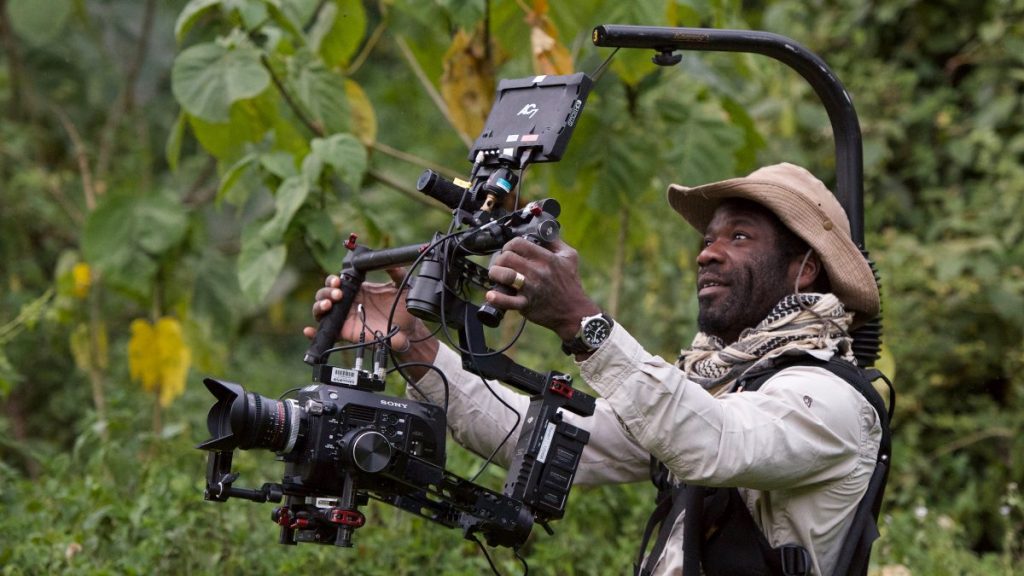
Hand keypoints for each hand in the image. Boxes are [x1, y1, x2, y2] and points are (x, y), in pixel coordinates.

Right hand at [302, 268, 436, 363]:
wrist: (408, 330)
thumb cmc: (402, 308)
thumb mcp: (402, 287)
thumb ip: (397, 273)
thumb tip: (392, 260)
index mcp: (357, 290)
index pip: (337, 282)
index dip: (333, 280)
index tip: (338, 281)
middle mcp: (347, 303)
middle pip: (325, 293)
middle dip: (326, 291)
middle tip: (338, 293)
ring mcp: (344, 318)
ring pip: (321, 310)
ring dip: (319, 306)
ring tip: (329, 304)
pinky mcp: (344, 333)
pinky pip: (324, 333)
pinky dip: (313, 332)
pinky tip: (309, 330)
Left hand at [484, 238, 600, 340]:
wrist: (575, 312)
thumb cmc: (571, 284)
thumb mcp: (570, 257)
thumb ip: (555, 242)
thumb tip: (544, 231)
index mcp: (546, 258)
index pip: (518, 243)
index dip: (509, 245)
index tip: (509, 251)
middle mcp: (538, 272)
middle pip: (507, 257)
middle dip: (500, 259)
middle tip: (502, 264)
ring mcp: (531, 288)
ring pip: (504, 274)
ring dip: (495, 273)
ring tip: (496, 276)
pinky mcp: (526, 305)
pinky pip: (508, 301)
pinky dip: (497, 298)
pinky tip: (491, 295)